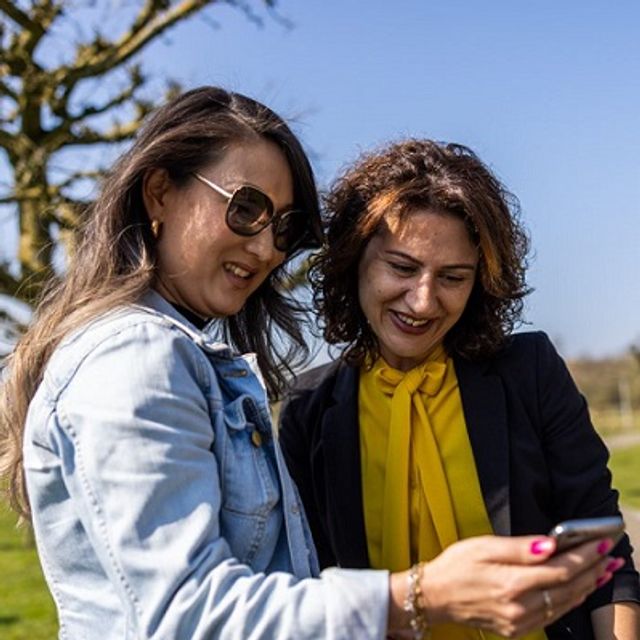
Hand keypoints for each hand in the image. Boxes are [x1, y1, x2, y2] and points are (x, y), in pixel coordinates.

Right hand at [417, 535, 617, 637]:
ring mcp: (519, 622)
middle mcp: (518, 607)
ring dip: (587, 585)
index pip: (559, 569)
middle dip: (593, 568)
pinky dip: (570, 600)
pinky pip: (552, 615)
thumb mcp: (482, 546)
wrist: (435, 596)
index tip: (601, 541)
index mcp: (510, 583)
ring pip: (564, 603)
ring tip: (604, 569)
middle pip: (568, 587)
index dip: (584, 555)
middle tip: (611, 553)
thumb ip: (518, 548)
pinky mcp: (517, 629)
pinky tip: (579, 589)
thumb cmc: (455, 565)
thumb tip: (550, 545)